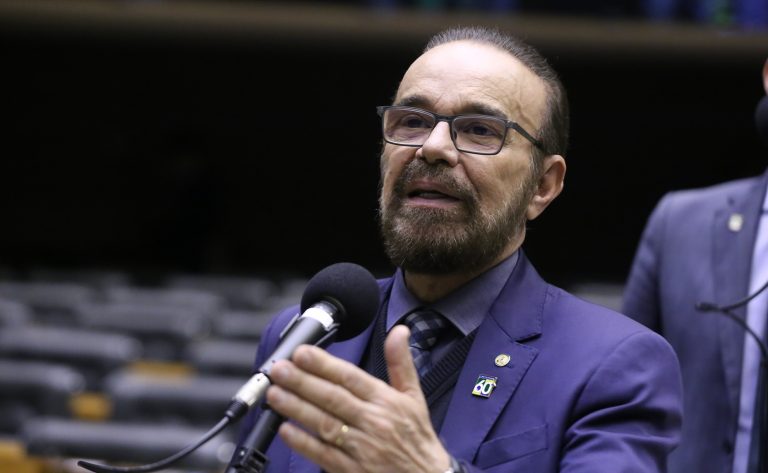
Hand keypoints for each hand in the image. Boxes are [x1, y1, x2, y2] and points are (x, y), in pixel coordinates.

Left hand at [265, 324, 451, 472]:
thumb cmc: (418, 439)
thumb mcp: (415, 397)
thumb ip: (401, 363)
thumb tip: (399, 332)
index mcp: (386, 401)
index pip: (351, 378)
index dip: (324, 365)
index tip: (303, 353)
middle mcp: (374, 422)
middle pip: (333, 398)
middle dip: (303, 382)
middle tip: (280, 368)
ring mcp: (362, 448)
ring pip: (325, 424)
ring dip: (297, 408)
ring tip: (275, 393)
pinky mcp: (352, 471)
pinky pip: (324, 454)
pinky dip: (304, 442)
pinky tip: (285, 430)